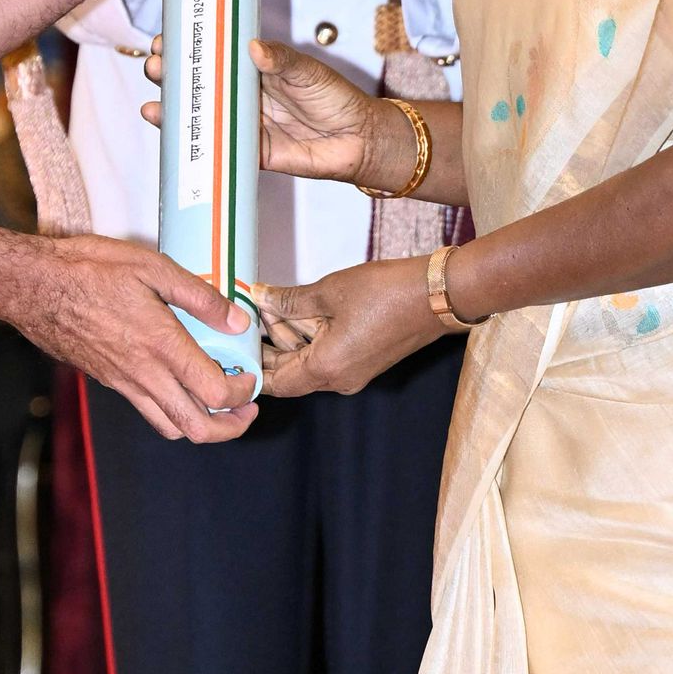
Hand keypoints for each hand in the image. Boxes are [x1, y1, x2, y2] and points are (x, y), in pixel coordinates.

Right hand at [15, 232, 258, 441]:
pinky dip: (172, 411)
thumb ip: (200, 297)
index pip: (214, 392)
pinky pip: (147, 410)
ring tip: (216, 404)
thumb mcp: (152, 267)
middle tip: (244, 410)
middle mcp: (144, 373)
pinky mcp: (108, 382)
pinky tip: (179, 385)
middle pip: (196, 428)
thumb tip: (236, 320)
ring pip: (170, 426)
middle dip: (229, 428)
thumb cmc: (88, 270)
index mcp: (161, 345)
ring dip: (201, 425)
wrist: (32, 287)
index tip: (250, 377)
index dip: (242, 394)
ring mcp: (123, 383)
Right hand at [141, 32, 388, 182]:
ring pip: (200, 118)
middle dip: (171, 77)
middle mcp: (241, 97)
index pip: (212, 56)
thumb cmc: (335, 97)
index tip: (165, 40)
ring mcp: (242, 125)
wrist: (358, 139)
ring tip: (153, 104)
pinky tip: (171, 134)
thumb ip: (280, 60)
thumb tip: (252, 47)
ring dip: (173, 111)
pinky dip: (193, 144)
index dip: (188, 49)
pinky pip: (217, 150)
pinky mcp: (249, 153)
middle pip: (197, 86)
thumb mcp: (307, 71)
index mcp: (252, 70)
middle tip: (156, 67)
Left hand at [255, 257, 447, 397]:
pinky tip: (298, 309)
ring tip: (271, 303)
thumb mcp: (329, 291)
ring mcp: (354, 372)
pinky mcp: (364, 360)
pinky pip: (327, 354)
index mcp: (326, 368)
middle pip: (290, 372)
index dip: (252, 365)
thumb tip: (260, 298)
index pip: (276, 382)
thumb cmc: (388, 293)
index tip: (234, 346)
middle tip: (247, 317)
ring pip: (308, 360)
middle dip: (268, 345)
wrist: (438, 295)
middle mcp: (339, 379)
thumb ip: (289, 299)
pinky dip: (310, 335)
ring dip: (289, 335)